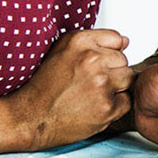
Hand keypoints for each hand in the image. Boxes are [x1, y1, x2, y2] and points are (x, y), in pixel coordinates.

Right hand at [7, 29, 134, 150]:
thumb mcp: (60, 51)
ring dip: (116, 87)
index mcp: (79, 41)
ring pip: (128, 79)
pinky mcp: (107, 106)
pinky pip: (127, 101)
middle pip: (123, 60)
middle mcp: (91, 59)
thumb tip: (126, 41)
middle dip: (111, 71)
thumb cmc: (43, 87)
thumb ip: (93, 42)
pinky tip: (95, 106)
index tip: (95, 64)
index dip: (107, 54)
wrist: (29, 118)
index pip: (117, 39)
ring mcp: (101, 83)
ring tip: (93, 94)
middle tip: (90, 83)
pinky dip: (115, 106)